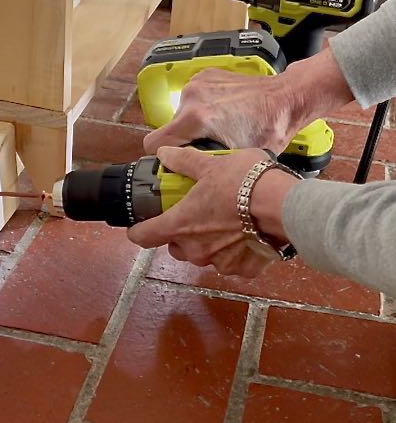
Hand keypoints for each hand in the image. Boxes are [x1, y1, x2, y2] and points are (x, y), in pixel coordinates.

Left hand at [127, 146, 298, 277]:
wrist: (284, 206)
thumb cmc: (244, 183)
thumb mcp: (210, 165)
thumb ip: (183, 162)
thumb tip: (163, 154)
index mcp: (180, 224)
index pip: (143, 237)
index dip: (138, 230)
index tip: (140, 225)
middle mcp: (195, 249)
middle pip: (175, 246)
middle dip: (180, 233)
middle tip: (195, 213)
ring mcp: (220, 262)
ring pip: (203, 254)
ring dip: (208, 242)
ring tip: (225, 220)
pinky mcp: (244, 269)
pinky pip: (231, 262)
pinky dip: (235, 251)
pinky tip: (246, 233)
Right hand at [144, 68, 299, 154]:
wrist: (287, 97)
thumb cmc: (270, 129)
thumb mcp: (236, 159)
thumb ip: (205, 165)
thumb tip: (186, 177)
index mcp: (196, 118)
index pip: (153, 143)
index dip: (161, 157)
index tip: (175, 161)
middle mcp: (192, 97)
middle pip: (169, 129)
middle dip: (185, 140)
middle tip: (208, 146)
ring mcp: (197, 82)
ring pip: (181, 114)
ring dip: (194, 124)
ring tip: (219, 127)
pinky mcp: (205, 75)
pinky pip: (192, 98)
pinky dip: (203, 107)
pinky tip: (223, 112)